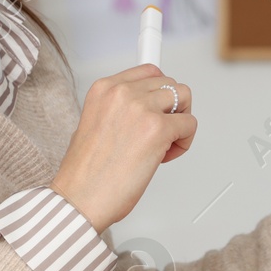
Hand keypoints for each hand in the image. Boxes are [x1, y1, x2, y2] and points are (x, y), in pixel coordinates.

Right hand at [48, 63, 195, 230]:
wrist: (80, 199)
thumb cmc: (85, 173)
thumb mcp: (95, 124)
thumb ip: (119, 109)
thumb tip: (147, 108)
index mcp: (103, 89)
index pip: (149, 71)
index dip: (160, 92)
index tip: (162, 104)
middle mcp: (122, 93)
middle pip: (170, 84)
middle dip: (171, 109)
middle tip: (159, 133)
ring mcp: (141, 108)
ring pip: (184, 98)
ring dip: (179, 122)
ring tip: (162, 145)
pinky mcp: (158, 128)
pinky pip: (189, 125)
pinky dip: (184, 142)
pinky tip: (164, 156)